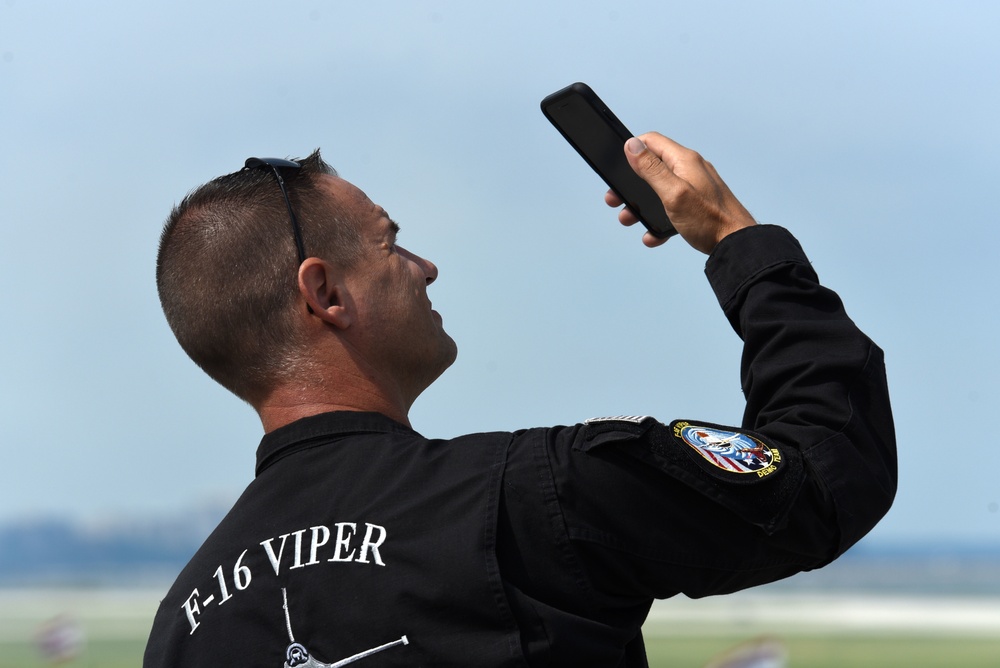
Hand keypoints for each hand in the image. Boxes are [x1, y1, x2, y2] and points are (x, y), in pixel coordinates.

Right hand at [605, 132, 755, 253]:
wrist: (737, 244)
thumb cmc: (710, 220)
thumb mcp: (673, 193)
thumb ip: (651, 169)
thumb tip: (632, 145)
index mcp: (685, 161)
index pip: (652, 141)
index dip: (632, 150)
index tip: (618, 167)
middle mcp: (690, 170)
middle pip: (652, 167)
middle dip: (631, 184)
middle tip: (616, 199)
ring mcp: (694, 187)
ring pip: (659, 190)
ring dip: (641, 205)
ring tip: (629, 219)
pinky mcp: (697, 205)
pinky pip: (671, 208)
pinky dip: (659, 219)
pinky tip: (654, 235)